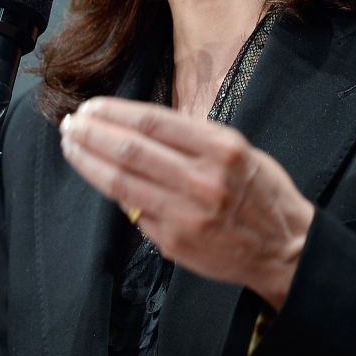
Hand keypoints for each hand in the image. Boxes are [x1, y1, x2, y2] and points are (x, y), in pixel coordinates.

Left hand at [59, 96, 313, 308]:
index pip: (152, 121)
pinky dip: (111, 190)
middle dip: (93, 133)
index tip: (91, 107)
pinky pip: (133, 210)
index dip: (114, 112)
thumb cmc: (262, 194)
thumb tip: (140, 128)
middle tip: (71, 123)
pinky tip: (96, 176)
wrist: (285, 249)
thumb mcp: (238, 150)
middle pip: (130, 149)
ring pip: (122, 181)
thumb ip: (192, 138)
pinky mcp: (174, 241)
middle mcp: (202, 178)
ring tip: (71, 145)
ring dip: (90, 161)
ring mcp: (185, 213)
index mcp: (220, 148)